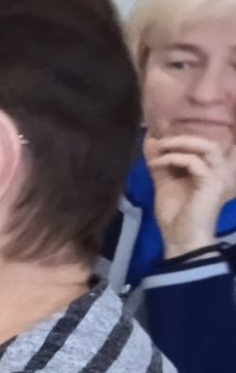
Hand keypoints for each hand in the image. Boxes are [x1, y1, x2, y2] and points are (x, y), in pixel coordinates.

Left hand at [145, 134, 235, 256]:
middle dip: (182, 137)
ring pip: (207, 147)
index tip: (161, 132)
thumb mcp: (165, 183)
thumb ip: (161, 162)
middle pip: (210, 141)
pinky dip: (173, 159)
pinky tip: (157, 163)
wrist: (181, 239)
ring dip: (181, 143)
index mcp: (212, 170)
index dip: (186, 134)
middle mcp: (222, 171)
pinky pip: (194, 162)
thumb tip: (151, 140)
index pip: (206, 143)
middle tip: (159, 140)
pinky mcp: (212, 183)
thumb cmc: (176, 215)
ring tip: (160, 146)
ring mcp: (220, 177)